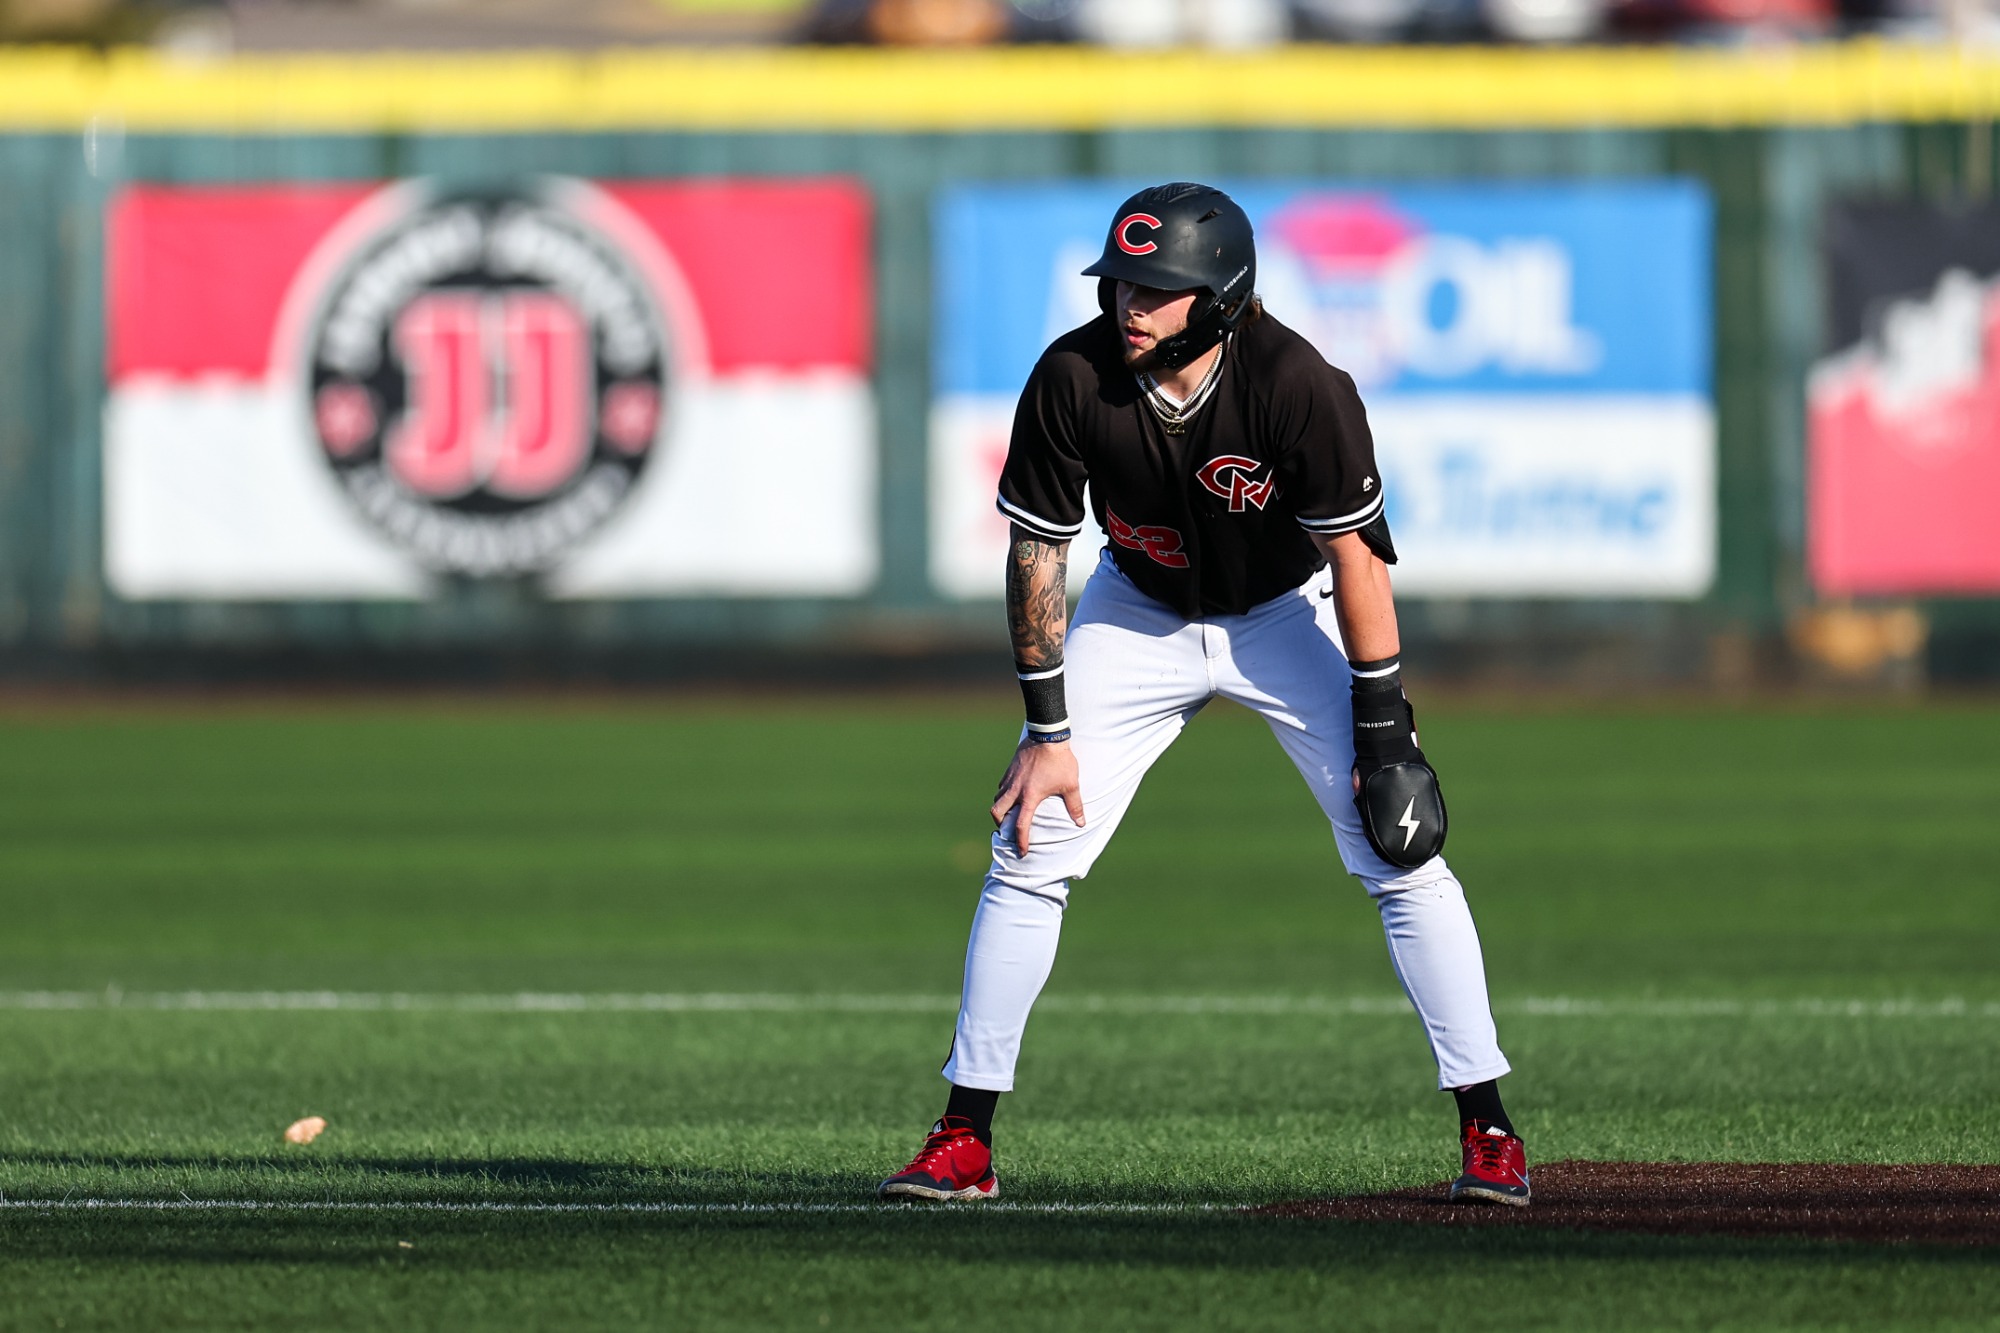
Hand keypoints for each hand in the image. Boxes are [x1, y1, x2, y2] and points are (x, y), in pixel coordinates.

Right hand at [991, 739, 1083, 856]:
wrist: (1047, 735)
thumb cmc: (1060, 761)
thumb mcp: (1071, 785)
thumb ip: (1075, 806)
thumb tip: (1081, 823)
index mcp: (1030, 797)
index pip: (1021, 825)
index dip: (1021, 841)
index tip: (1023, 852)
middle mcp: (1015, 790)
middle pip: (997, 812)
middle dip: (1000, 824)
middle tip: (1009, 829)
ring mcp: (1010, 778)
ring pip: (997, 798)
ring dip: (1001, 808)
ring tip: (1011, 812)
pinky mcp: (1010, 768)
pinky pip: (1001, 785)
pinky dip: (1004, 793)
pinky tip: (1014, 793)